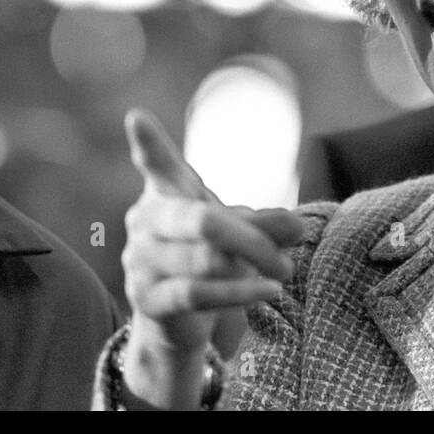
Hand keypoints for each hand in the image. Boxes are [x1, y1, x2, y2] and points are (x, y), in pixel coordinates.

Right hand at [120, 108, 304, 406]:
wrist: (177, 317)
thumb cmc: (209, 255)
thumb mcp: (238, 231)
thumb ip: (267, 224)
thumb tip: (297, 227)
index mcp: (166, 191)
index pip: (157, 164)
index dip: (148, 142)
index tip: (136, 117)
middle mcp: (145, 222)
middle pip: (204, 222)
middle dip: (254, 239)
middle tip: (295, 247)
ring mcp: (140, 261)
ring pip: (206, 260)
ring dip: (254, 265)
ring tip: (283, 270)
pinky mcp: (146, 300)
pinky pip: (198, 293)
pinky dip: (240, 292)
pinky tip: (270, 290)